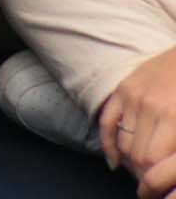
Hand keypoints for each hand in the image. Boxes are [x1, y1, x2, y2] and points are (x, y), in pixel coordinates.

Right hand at [99, 49, 175, 184]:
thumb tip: (172, 173)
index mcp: (174, 118)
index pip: (153, 163)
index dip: (154, 181)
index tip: (157, 189)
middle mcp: (150, 108)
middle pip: (137, 155)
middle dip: (143, 175)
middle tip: (151, 184)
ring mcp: (133, 97)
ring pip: (123, 142)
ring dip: (130, 162)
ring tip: (141, 173)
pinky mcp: (123, 88)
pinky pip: (107, 121)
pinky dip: (108, 144)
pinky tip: (115, 161)